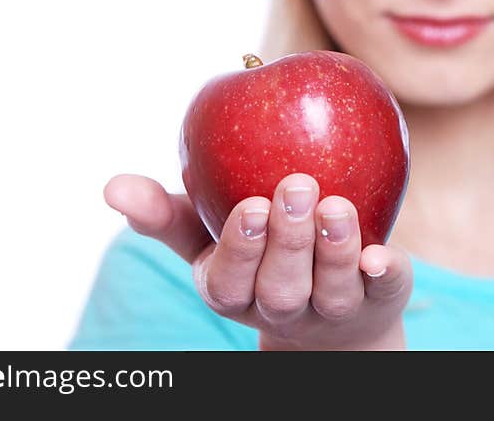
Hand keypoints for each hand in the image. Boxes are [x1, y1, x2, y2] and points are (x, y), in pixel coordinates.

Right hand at [104, 172, 412, 349]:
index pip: (229, 281)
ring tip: (336, 204)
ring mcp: (332, 309)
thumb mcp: (204, 234)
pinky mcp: (378, 299)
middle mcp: (281, 307)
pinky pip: (382, 291)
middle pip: (280, 288)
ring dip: (333, 250)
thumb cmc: (253, 254)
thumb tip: (111, 187)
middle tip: (295, 184)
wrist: (326, 306)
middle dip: (288, 240)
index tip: (252, 205)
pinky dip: (381, 273)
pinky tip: (378, 253)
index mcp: (233, 292)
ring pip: (330, 290)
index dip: (242, 248)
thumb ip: (163, 213)